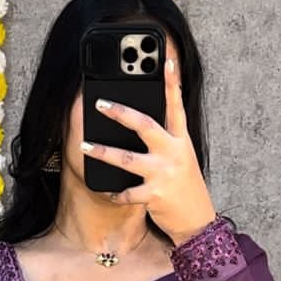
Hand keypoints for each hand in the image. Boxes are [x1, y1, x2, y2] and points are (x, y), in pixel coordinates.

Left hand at [80, 55, 217, 245]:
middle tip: (100, 103)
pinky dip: (115, 193)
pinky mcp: (154, 196)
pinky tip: (107, 191)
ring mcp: (163, 174)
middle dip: (121, 113)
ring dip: (103, 152)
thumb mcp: (182, 158)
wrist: (197, 221)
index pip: (176, 105)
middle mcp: (173, 153)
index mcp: (181, 140)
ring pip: (127, 159)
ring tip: (84, 145)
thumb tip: (139, 123)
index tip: (166, 58)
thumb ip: (166, 140)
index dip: (172, 81)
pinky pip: (127, 193)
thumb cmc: (185, 187)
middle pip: (145, 125)